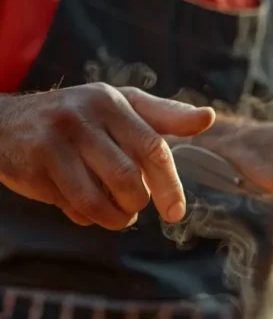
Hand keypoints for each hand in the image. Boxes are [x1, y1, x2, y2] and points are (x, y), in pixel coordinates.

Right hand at [0, 84, 214, 228]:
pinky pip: (73, 206)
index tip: (176, 214)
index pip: (152, 149)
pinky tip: (84, 207)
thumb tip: (208, 116)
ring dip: (114, 217)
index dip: (169, 186)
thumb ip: (164, 115)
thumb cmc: (80, 117)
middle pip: (128, 180)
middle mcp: (81, 117)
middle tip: (132, 204)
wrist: (6, 122)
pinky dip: (87, 217)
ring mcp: (54, 141)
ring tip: (116, 214)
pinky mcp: (33, 166)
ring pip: (99, 200)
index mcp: (111, 101)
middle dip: (136, 203)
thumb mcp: (121, 106)